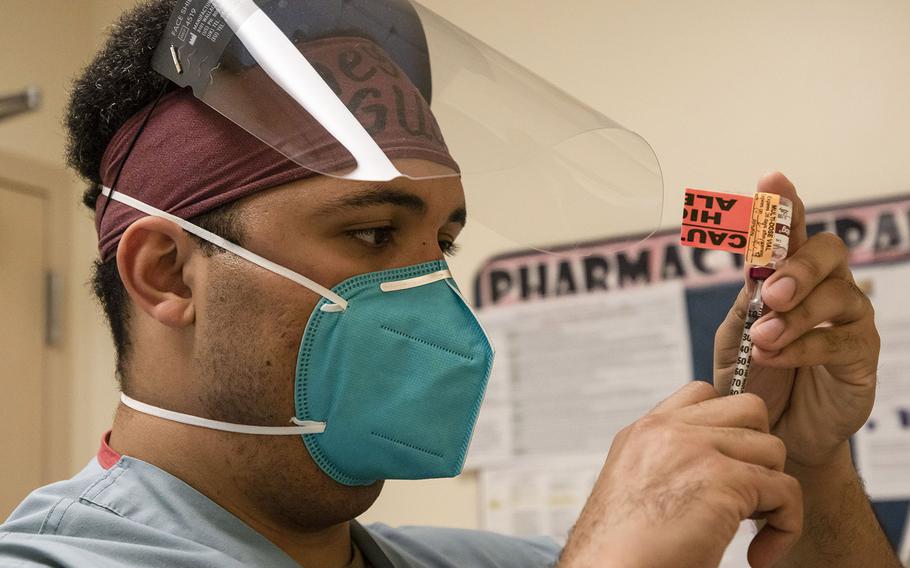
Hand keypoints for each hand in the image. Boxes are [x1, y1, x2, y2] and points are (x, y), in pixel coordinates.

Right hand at [560, 382, 801, 567]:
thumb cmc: (622, 549)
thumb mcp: (634, 488)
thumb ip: (666, 463)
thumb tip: (710, 469)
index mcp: (644, 432)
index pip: (703, 395)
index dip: (730, 428)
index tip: (730, 471)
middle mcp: (667, 431)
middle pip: (748, 409)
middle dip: (759, 451)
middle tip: (748, 495)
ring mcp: (695, 449)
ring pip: (773, 449)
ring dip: (773, 492)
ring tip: (750, 527)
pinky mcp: (723, 480)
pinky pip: (786, 491)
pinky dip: (786, 528)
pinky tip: (760, 556)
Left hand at [714, 172, 879, 467]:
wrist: (768, 430)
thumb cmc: (752, 374)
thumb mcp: (736, 334)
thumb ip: (748, 299)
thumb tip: (758, 270)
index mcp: (788, 274)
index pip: (791, 231)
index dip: (784, 204)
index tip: (771, 179)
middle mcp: (824, 288)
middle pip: (828, 252)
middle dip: (798, 267)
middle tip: (769, 293)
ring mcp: (847, 320)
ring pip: (837, 295)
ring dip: (794, 315)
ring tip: (762, 338)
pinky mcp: (860, 356)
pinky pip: (839, 341)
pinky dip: (802, 346)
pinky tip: (774, 355)